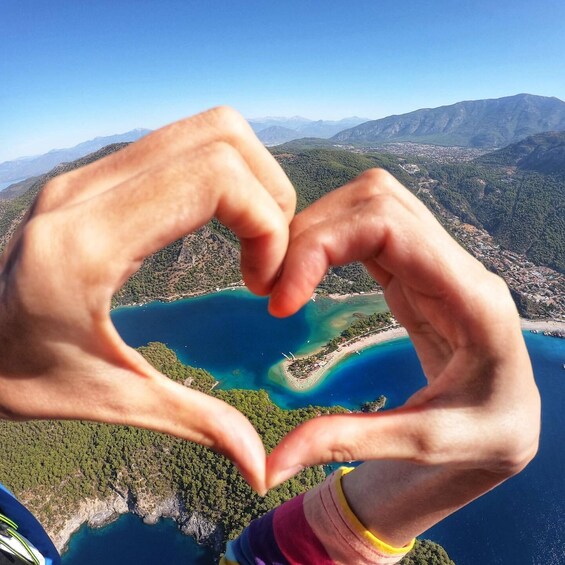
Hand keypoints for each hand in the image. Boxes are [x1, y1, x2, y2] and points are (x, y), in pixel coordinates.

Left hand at [0, 107, 295, 493]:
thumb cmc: (17, 373)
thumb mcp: (107, 400)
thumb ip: (194, 422)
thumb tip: (260, 465)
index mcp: (88, 244)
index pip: (215, 177)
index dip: (266, 223)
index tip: (261, 283)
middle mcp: (87, 190)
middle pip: (222, 136)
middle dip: (269, 194)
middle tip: (266, 257)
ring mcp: (90, 174)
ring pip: (207, 130)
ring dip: (249, 182)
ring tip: (249, 242)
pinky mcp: (96, 176)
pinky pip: (183, 147)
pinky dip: (221, 179)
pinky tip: (218, 228)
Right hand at [267, 169, 539, 488]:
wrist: (508, 422)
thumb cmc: (482, 436)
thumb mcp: (423, 446)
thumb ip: (348, 443)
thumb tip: (270, 465)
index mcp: (472, 298)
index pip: (389, 226)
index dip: (322, 246)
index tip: (280, 300)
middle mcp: (457, 266)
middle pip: (376, 199)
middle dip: (311, 232)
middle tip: (270, 287)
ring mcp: (436, 263)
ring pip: (371, 204)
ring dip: (318, 229)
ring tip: (283, 279)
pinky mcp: (416, 272)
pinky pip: (368, 230)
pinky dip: (328, 240)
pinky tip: (304, 273)